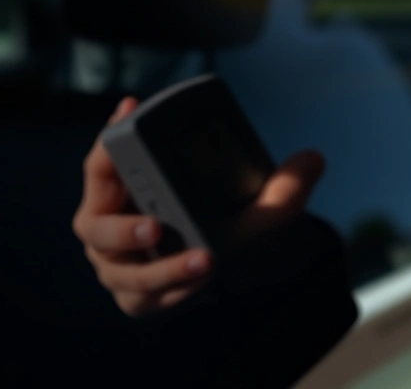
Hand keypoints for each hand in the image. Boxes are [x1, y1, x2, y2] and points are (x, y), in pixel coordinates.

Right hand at [73, 97, 324, 315]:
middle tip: (156, 228)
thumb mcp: (254, 200)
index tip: (131, 111)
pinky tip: (201, 281)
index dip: (110, 138)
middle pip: (96, 225)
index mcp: (124, 186)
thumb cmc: (222, 216)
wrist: (231, 262)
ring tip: (204, 262)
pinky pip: (143, 298)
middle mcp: (111, 224)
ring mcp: (119, 264)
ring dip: (160, 270)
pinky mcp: (135, 296)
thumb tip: (315, 159)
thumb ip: (283, 183)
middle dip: (123, 228)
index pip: (103, 161)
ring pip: (123, 271)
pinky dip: (172, 290)